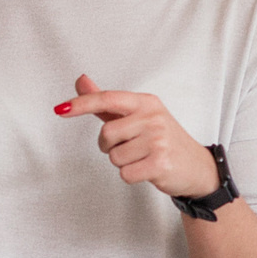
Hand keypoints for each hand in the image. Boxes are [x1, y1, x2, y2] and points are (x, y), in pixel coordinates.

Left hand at [57, 73, 218, 198]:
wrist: (196, 166)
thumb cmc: (162, 140)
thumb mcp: (137, 116)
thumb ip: (106, 102)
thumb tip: (80, 81)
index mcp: (146, 102)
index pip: (107, 99)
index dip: (82, 104)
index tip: (61, 109)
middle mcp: (153, 117)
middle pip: (106, 135)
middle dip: (110, 147)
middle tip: (130, 147)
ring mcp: (158, 140)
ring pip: (115, 157)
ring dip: (123, 162)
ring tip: (143, 158)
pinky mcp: (160, 163)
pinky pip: (125, 173)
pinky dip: (131, 176)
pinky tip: (147, 170)